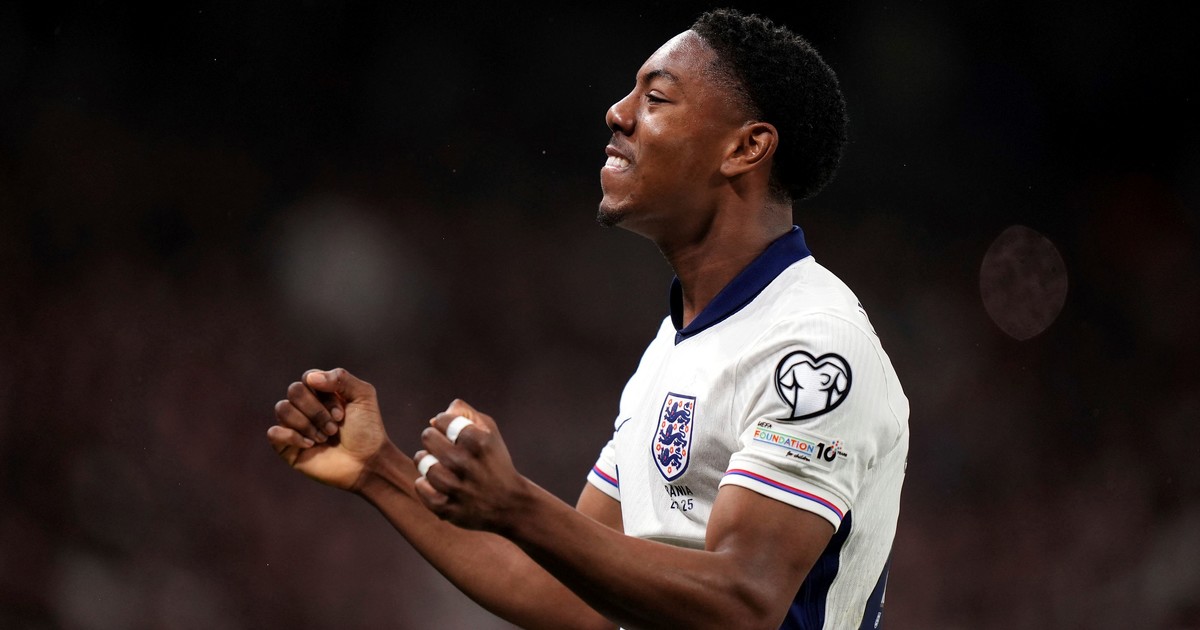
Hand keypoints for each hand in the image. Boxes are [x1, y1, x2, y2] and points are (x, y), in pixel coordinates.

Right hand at [268, 368, 389, 490]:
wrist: (366, 463)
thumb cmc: (367, 430)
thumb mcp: (363, 396)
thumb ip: (341, 378)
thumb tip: (310, 378)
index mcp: (321, 391)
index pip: (308, 378)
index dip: (325, 395)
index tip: (342, 413)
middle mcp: (305, 406)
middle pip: (294, 391)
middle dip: (317, 411)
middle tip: (334, 428)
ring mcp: (294, 425)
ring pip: (282, 409)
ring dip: (307, 424)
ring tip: (324, 438)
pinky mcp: (287, 446)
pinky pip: (273, 432)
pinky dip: (292, 436)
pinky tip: (311, 445)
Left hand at [413, 400, 530, 532]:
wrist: (509, 504)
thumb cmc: (495, 462)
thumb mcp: (490, 432)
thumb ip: (465, 414)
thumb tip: (433, 419)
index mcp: (478, 441)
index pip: (441, 419)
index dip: (444, 423)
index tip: (452, 433)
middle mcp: (465, 463)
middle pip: (427, 436)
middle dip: (434, 439)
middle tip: (444, 448)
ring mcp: (455, 488)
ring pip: (422, 461)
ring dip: (427, 461)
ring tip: (439, 464)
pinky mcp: (446, 508)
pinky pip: (420, 486)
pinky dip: (426, 484)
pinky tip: (438, 483)